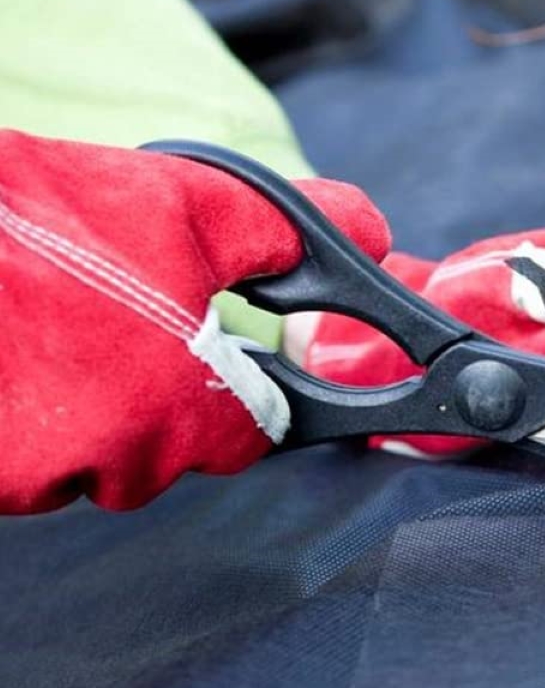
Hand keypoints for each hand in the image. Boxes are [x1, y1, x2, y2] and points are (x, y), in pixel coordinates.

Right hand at [0, 131, 388, 512]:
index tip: (213, 347)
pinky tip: (14, 356)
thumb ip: (285, 232)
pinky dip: (28, 416)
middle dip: (157, 390)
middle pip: (174, 448)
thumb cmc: (42, 226)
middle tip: (111, 317)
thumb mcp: (187, 208)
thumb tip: (365, 229)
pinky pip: (32, 460)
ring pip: (97, 456)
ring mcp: (47, 479)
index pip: (257, 432)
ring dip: (86, 404)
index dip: (243, 384)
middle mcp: (130, 464)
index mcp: (196, 413)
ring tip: (49, 327)